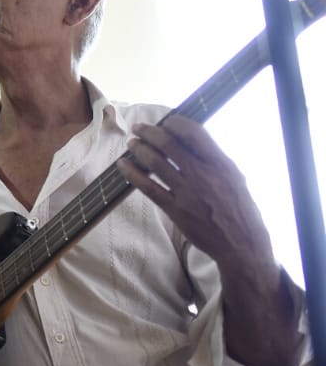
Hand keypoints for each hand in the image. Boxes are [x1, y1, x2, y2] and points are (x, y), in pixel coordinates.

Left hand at [117, 117, 276, 270]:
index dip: (176, 123)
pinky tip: (123, 166)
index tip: (166, 121)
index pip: (194, 133)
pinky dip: (133, 174)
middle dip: (150, 132)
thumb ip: (214, 161)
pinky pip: (148, 188)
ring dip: (139, 149)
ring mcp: (187, 192)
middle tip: (139, 127)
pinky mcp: (175, 209)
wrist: (241, 244)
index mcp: (221, 164)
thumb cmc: (240, 209)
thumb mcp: (235, 178)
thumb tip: (192, 143)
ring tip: (131, 143)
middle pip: (169, 144)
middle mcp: (203, 175)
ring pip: (156, 163)